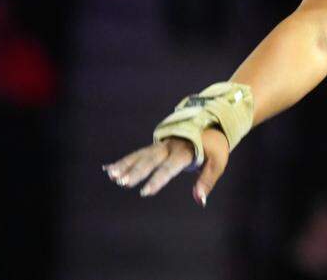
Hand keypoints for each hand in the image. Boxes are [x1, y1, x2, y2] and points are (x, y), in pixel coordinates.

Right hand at [102, 127, 229, 205]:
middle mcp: (170, 146)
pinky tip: (109, 169)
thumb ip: (207, 180)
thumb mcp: (218, 163)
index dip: (158, 179)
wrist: (211, 124)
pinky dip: (124, 161)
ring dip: (125, 165)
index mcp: (185, 151)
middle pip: (150, 158)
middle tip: (122, 182)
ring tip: (112, 176)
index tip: (145, 193)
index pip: (169, 166)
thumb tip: (200, 200)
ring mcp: (161, 145)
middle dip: (136, 170)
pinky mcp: (156, 147)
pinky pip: (138, 154)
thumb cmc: (214, 147)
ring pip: (140, 155)